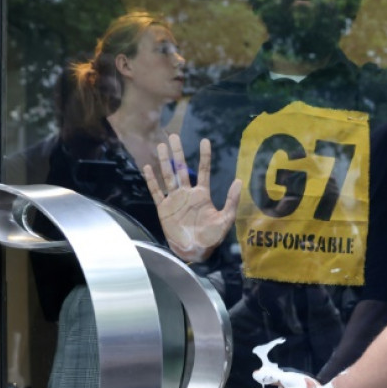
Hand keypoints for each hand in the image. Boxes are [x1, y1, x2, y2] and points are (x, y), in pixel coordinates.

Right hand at [143, 134, 241, 261]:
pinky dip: (152, 180)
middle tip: (174, 135)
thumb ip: (231, 200)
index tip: (205, 140)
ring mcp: (174, 200)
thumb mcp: (225, 219)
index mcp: (202, 195)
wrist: (194, 252)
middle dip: (178, 152)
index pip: (203, 171)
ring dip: (164, 161)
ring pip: (168, 176)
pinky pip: (157, 191)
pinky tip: (148, 167)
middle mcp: (187, 194)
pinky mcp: (163, 208)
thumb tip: (238, 181)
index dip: (204, 156)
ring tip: (160, 145)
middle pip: (181, 168)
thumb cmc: (211, 237)